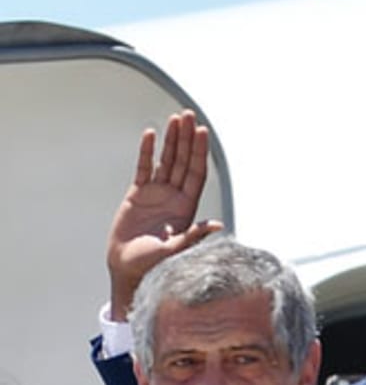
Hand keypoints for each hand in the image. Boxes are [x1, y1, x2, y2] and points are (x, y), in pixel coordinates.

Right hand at [107, 110, 222, 318]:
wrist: (128, 269)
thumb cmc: (152, 265)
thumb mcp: (174, 250)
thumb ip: (193, 236)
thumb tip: (217, 225)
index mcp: (186, 207)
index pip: (196, 173)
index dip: (199, 152)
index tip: (202, 131)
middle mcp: (174, 197)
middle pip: (183, 161)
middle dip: (187, 138)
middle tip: (189, 114)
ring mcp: (157, 194)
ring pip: (167, 161)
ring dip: (171, 140)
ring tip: (175, 118)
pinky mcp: (138, 195)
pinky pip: (144, 168)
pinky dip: (147, 152)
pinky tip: (151, 135)